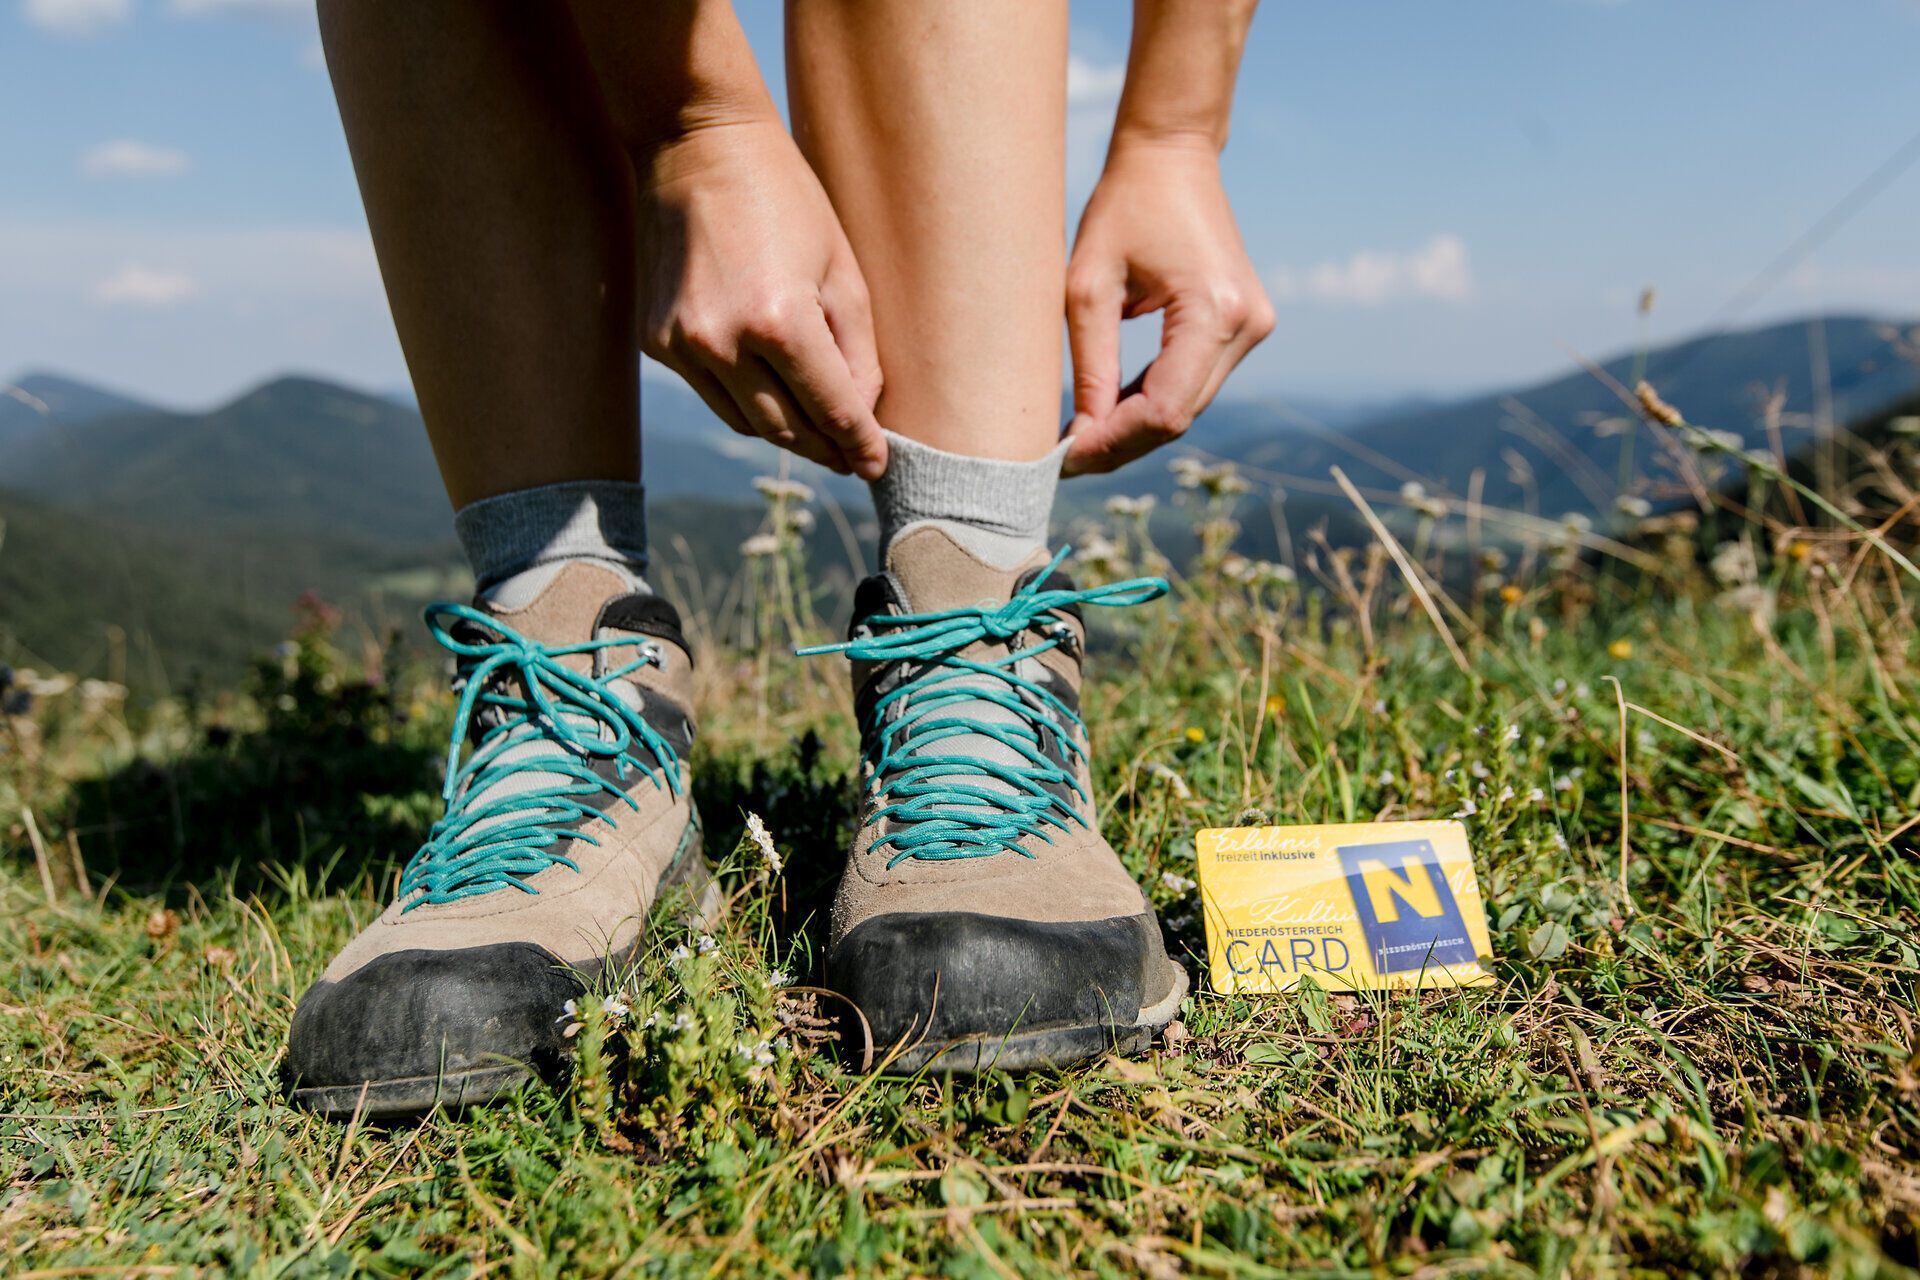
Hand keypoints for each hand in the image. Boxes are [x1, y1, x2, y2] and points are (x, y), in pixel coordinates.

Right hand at [637, 119, 885, 478]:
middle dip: (826, 448)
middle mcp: (723, 344)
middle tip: (852, 457)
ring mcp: (682, 346)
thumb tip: (861, 417)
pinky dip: (746, 402)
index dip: (860, 445)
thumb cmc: (785, 199)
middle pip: (787, 430)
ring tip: (818, 434)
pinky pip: (712, 394)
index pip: (831, 410)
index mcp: (780, 323)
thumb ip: (857, 352)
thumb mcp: (842, 271)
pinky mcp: (656, 341)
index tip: (877, 465)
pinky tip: (770, 391)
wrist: (696, 147)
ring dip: (786, 434)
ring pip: (746, 423)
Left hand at [1062, 137, 1273, 475]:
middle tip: (1063, 458)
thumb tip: (1082, 436)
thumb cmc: (1123, 205)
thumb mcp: (1087, 286)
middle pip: (1180, 415)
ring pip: (1188, 406)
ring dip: (1135, 427)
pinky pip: (1194, 382)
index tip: (1065, 455)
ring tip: (1079, 437)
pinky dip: (1152, 401)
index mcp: (1214, 310)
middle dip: (1121, 442)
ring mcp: (1253, 326)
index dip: (1114, 441)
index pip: (1165, 408)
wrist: (1173, 154)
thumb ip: (1090, 364)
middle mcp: (1246, 324)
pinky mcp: (1244, 326)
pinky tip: (1109, 411)